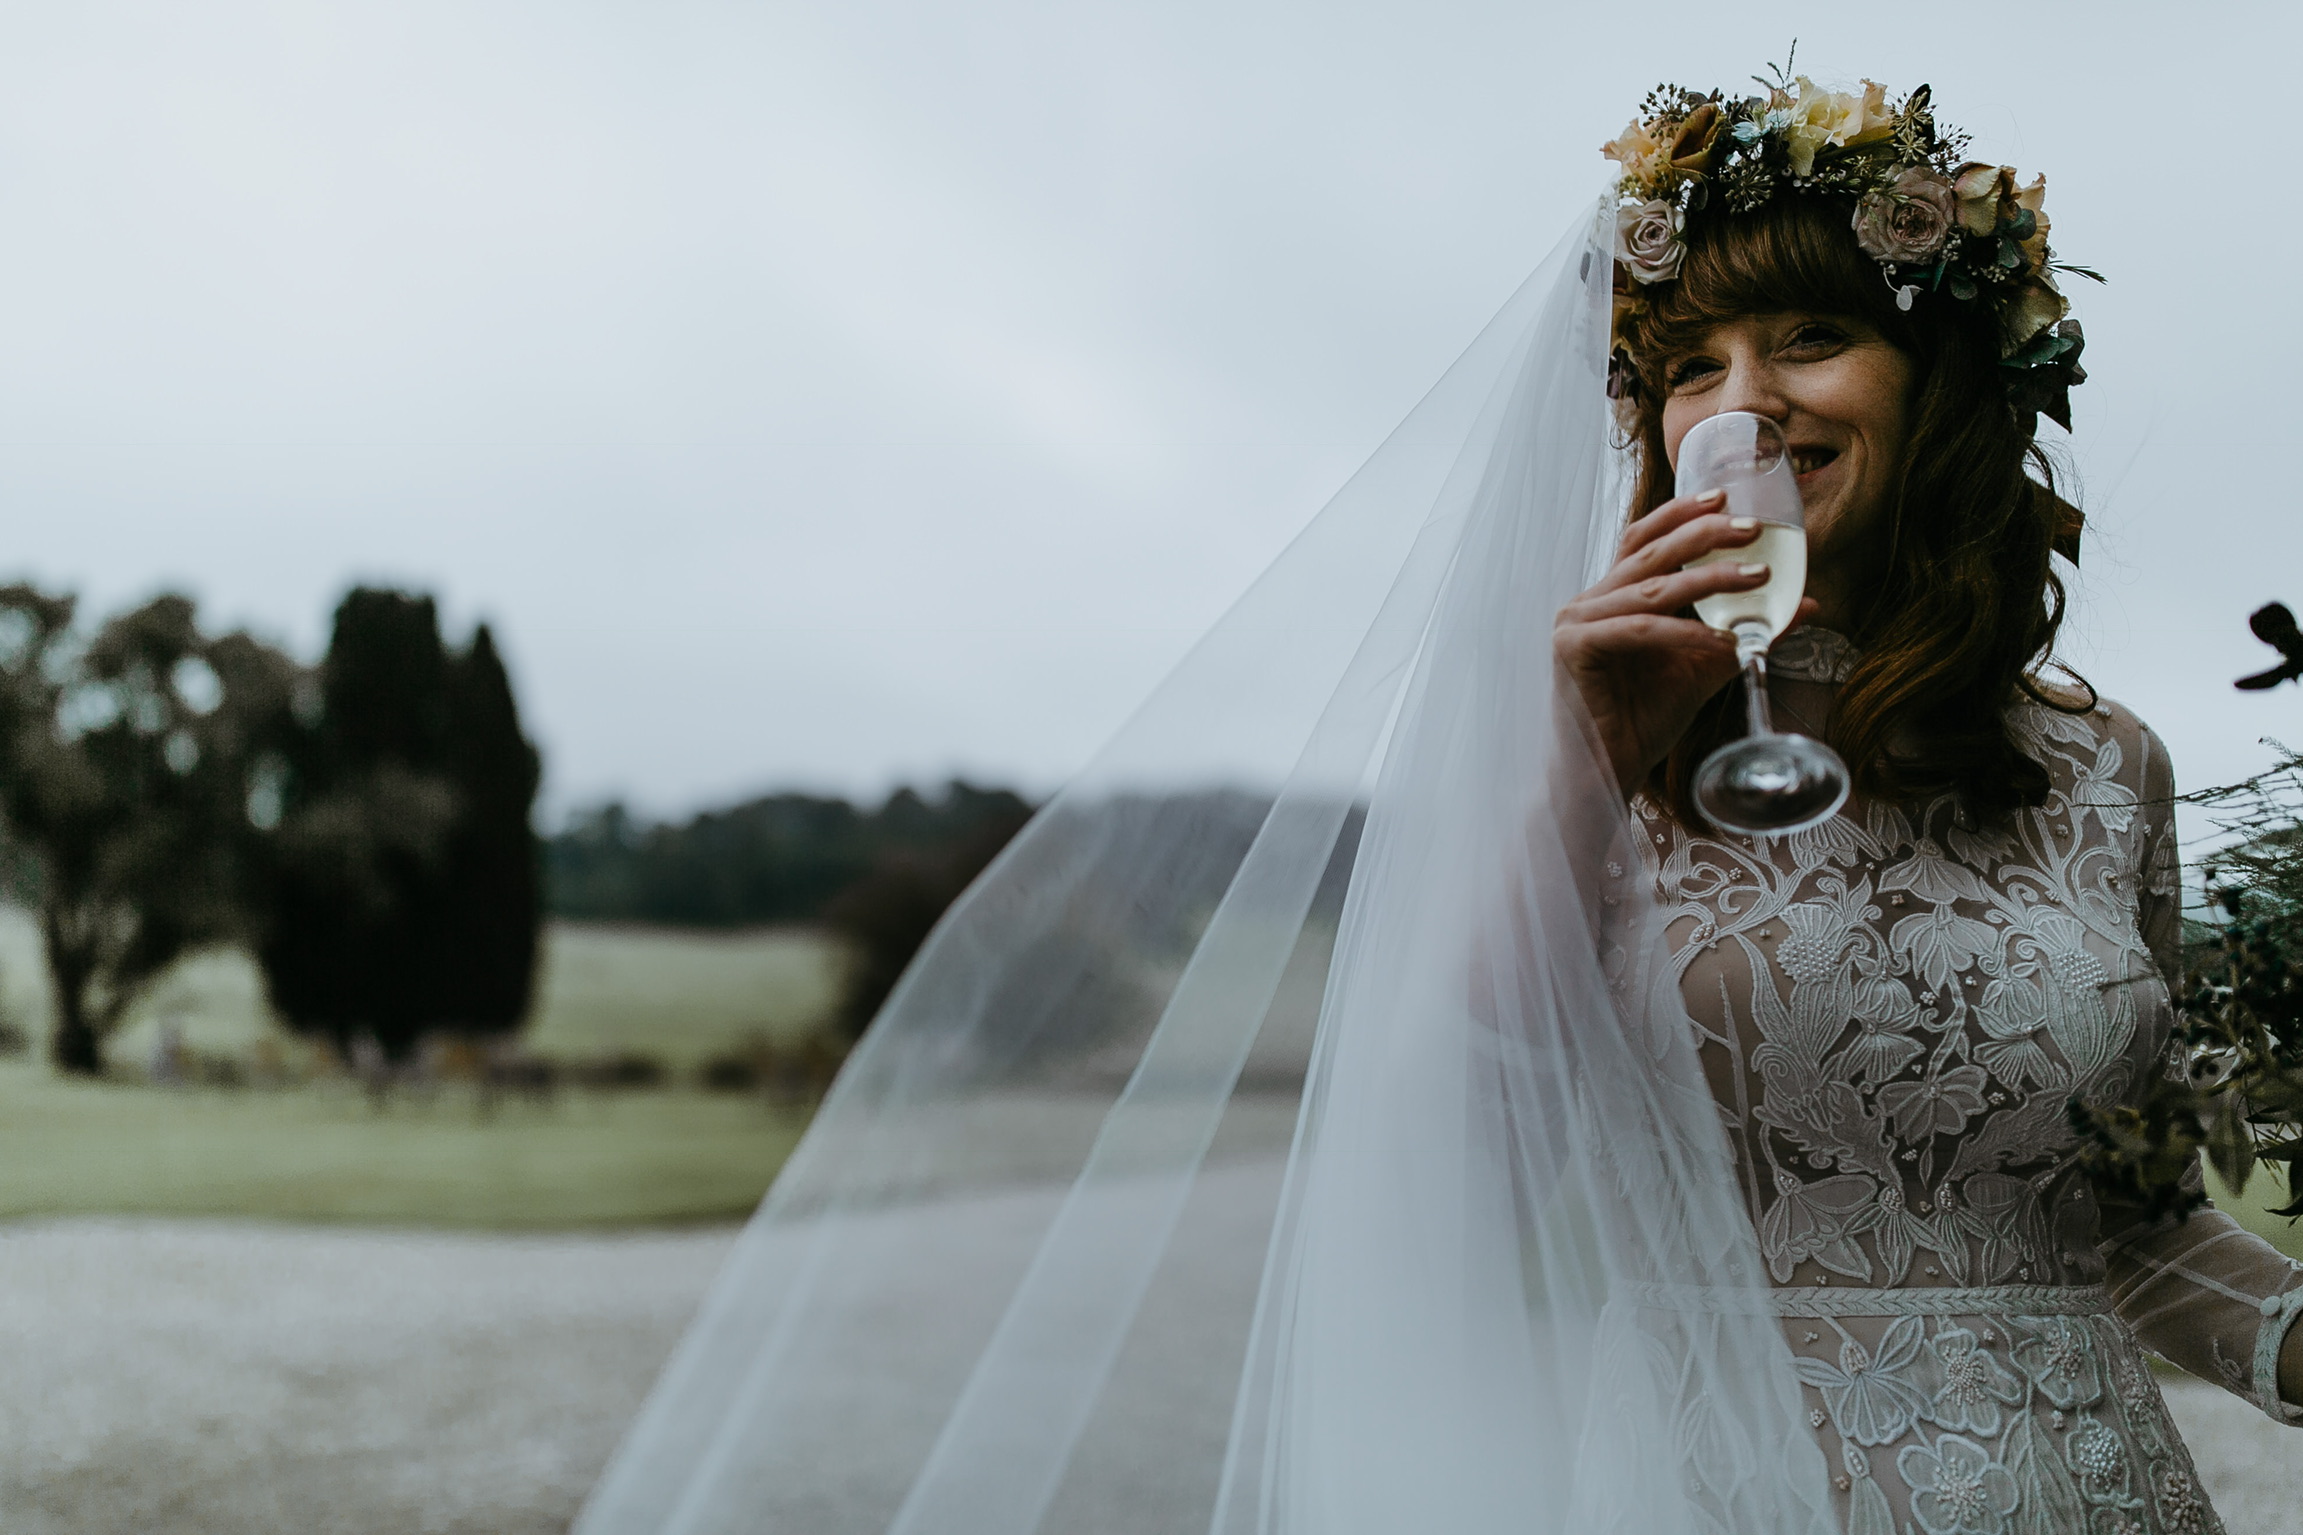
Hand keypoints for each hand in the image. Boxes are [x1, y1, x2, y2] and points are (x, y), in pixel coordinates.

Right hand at [1553, 490, 1820, 796]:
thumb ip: (1746, 632)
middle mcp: (1587, 602)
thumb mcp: (1704, 666)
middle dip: (1705, 534)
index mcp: (1609, 598)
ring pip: (1652, 588)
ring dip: (1709, 580)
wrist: (1605, 773)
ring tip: (1758, 576)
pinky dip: (1685, 633)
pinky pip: (1641, 630)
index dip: (1681, 515)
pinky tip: (1722, 641)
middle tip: (1753, 528)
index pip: (1642, 540)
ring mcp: (1575, 623)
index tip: (1724, 496)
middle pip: (1649, 552)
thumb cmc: (1644, 721)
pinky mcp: (1573, 649)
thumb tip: (1806, 605)